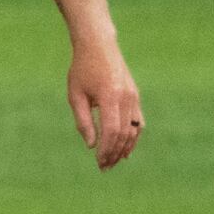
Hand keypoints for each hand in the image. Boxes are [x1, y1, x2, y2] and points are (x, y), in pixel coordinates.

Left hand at [67, 42, 142, 168]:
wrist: (99, 46)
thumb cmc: (82, 70)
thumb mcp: (76, 95)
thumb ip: (83, 121)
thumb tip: (92, 145)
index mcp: (110, 96)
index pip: (112, 131)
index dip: (106, 149)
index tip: (98, 162)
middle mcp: (126, 97)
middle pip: (124, 134)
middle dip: (114, 153)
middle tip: (104, 168)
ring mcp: (134, 97)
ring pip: (134, 130)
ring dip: (124, 148)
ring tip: (113, 162)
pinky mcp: (135, 96)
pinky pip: (138, 122)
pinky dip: (133, 137)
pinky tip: (125, 150)